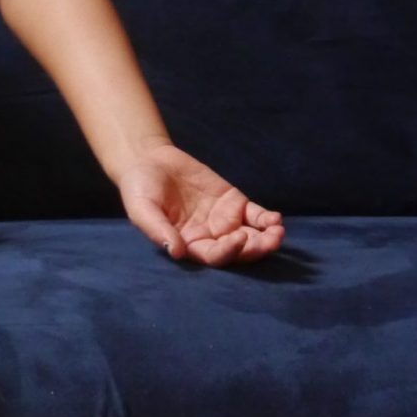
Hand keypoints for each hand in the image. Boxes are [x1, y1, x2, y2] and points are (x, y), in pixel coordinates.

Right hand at [116, 141, 284, 266]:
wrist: (148, 161)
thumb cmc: (139, 188)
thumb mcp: (141, 209)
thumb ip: (157, 230)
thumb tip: (176, 252)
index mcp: (188, 244)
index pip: (214, 256)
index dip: (228, 251)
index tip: (237, 237)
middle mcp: (209, 237)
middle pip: (239, 252)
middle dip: (257, 249)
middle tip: (271, 240)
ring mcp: (224, 221)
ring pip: (252, 237)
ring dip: (268, 239)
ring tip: (278, 231)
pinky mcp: (234, 203)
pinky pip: (255, 216)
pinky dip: (267, 220)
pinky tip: (274, 219)